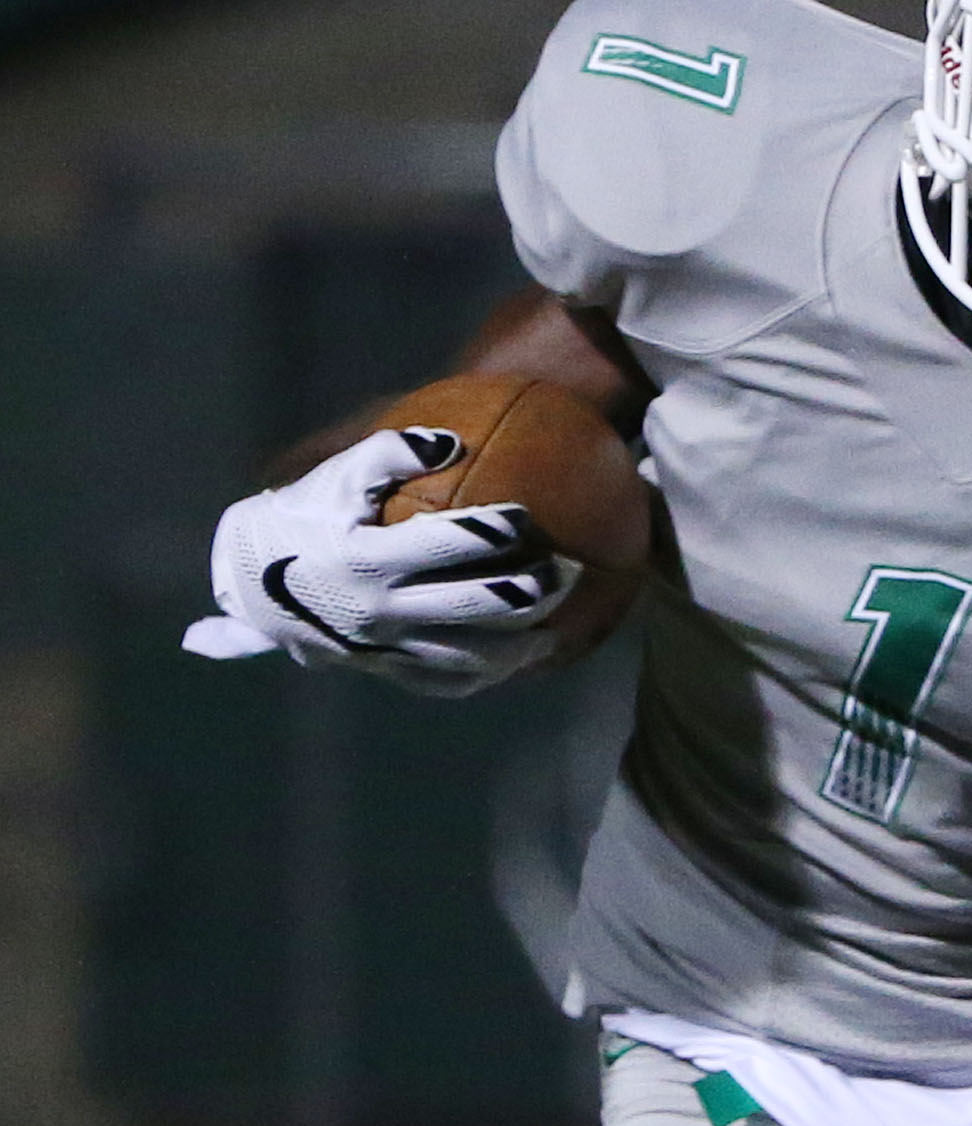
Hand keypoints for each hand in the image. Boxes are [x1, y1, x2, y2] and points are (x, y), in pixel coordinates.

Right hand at [196, 429, 580, 695]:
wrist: (248, 586)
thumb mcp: (334, 479)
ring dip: (521, 644)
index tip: (528, 515)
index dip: (491, 529)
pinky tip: (522, 660)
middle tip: (569, 571)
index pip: (443, 544)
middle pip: (471, 607)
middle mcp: (377, 610)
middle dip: (528, 591)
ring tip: (559, 626)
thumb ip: (388, 453)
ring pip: (468, 657)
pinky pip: (446, 683)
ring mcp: (383, 648)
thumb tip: (450, 442)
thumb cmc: (300, 519)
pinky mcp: (385, 671)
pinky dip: (488, 674)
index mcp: (363, 559)